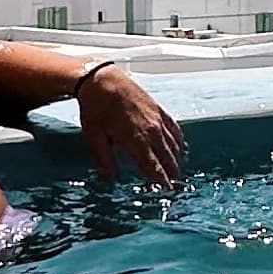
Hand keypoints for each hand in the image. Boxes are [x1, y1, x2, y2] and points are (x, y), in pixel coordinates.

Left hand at [77, 63, 186, 188]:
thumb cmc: (96, 108)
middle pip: (169, 160)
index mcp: (136, 141)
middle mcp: (152, 132)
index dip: (161, 184)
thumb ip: (105, 160)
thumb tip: (111, 177)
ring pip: (175, 147)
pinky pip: (175, 130)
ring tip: (174, 172)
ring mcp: (158, 120)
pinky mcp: (159, 110)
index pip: (154, 169)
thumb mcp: (94, 138)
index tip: (166, 194)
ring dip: (176, 161)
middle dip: (172, 176)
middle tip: (172, 188)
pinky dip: (179, 142)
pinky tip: (178, 148)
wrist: (102, 79)